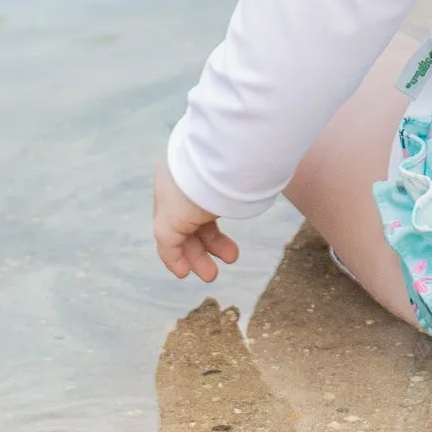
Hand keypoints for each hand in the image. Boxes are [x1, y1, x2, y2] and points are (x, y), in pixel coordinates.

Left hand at [154, 154, 239, 281]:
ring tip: (212, 275)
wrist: (220, 156)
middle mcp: (177, 182)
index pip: (197, 199)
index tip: (224, 237)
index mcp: (192, 166)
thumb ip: (243, 174)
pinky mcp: (167, 220)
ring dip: (197, 256)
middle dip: (207, 242)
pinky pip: (168, 245)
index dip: (210, 221)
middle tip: (229, 256)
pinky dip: (175, 260)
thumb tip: (264, 172)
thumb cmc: (237, 155)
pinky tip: (184, 273)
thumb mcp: (240, 164)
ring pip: (180, 235)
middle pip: (190, 219)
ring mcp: (169, 201)